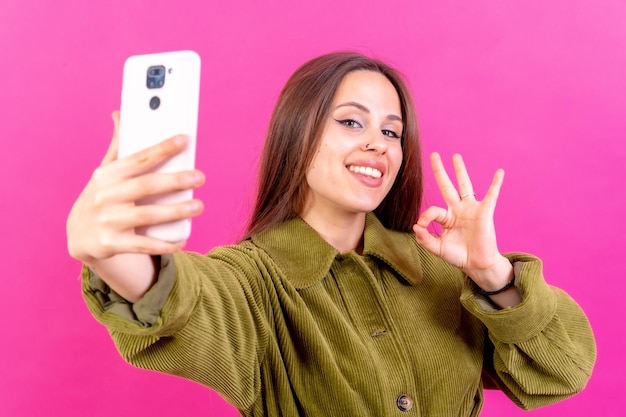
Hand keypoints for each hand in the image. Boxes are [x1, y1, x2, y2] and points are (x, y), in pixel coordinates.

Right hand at [66, 111, 205, 265]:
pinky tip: (182, 241)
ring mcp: (109, 221)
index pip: (139, 158)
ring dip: (176, 211)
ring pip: (148, 215)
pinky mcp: (112, 243)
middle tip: (200, 177)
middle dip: (175, 181)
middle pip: (146, 186)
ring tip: (198, 206)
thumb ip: (117, 146)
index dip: (162, 148)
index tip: (185, 140)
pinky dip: (164, 244)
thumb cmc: (99, 197)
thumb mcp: (104, 172)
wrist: (79, 236)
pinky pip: (143, 245)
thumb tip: (120, 113)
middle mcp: (106, 196)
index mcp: (107, 175)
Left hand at [413, 152, 512, 290]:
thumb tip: (415, 226)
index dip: (424, 217)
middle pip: (447, 186)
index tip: (420, 227)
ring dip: (460, 170)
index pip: (432, 210)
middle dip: (440, 171)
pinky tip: (499, 171)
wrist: (477, 264)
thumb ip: (424, 239)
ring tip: (455, 156)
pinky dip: (496, 184)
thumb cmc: (458, 256)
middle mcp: (458, 210)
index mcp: (446, 218)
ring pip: (465, 186)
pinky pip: (491, 195)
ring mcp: (471, 210)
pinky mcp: (484, 213)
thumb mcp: (437, 248)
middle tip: (434, 155)